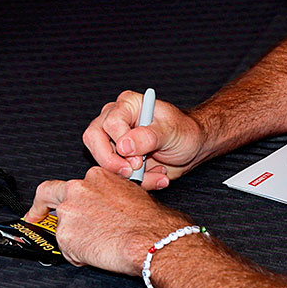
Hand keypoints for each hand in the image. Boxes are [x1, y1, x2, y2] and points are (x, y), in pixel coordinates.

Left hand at [24, 167, 191, 274]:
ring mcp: (69, 213)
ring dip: (75, 239)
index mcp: (95, 177)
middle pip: (47, 195)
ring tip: (100, 247)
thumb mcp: (132, 195)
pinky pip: (67, 250)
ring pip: (62, 228)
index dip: (65, 196)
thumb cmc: (151, 221)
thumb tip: (109, 206)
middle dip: (38, 207)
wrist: (151, 240)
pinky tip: (97, 256)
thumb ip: (111, 196)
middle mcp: (77, 190)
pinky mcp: (66, 236)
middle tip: (33, 216)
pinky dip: (79, 256)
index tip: (56, 201)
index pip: (71, 183)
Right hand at [82, 90, 204, 189]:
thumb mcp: (171, 131)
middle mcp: (115, 120)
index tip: (138, 158)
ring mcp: (114, 140)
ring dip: (129, 175)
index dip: (121, 143)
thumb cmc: (184, 132)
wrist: (192, 148)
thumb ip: (148, 136)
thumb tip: (123, 146)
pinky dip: (136, 182)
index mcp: (127, 105)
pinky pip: (115, 174)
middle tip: (133, 172)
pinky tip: (156, 176)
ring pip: (102, 160)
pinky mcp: (118, 159)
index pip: (110, 123)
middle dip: (112, 161)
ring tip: (157, 174)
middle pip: (94, 139)